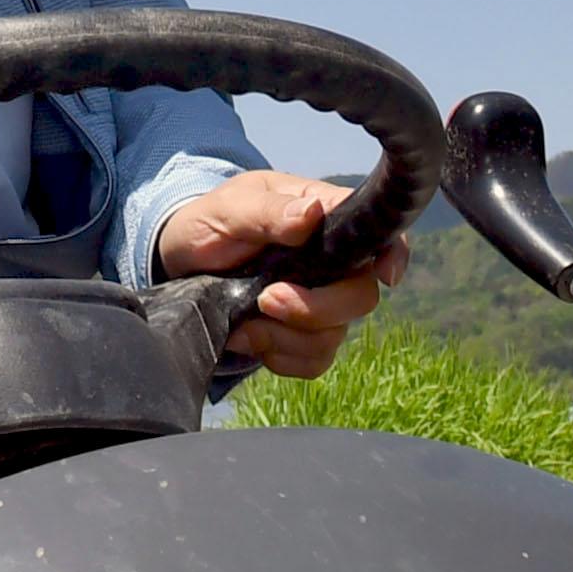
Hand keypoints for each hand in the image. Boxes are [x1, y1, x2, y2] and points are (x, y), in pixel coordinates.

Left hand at [154, 169, 404, 375]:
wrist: (179, 264)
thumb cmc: (208, 223)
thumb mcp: (229, 209)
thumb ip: (268, 213)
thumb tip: (310, 214)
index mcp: (323, 217)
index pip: (378, 232)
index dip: (393, 255)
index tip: (383, 275)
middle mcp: (331, 261)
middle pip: (361, 296)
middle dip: (317, 307)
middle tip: (269, 298)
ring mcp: (318, 301)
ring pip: (335, 335)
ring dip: (288, 336)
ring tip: (247, 319)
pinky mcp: (300, 335)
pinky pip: (314, 361)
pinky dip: (281, 357)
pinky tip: (250, 336)